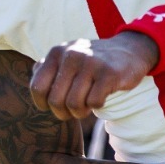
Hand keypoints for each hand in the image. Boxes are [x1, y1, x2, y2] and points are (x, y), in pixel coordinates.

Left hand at [29, 32, 160, 120]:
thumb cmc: (94, 61)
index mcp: (57, 52)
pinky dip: (97, 106)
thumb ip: (49, 68)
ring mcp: (91, 63)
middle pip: (56, 100)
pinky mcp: (110, 73)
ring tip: (86, 107)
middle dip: (64, 113)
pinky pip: (95, 103)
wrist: (130, 50)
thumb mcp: (68, 57)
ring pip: (75, 104)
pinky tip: (101, 98)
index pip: (37, 87)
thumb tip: (34, 86)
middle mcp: (72, 55)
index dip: (43, 104)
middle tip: (73, 111)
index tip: (55, 106)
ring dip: (81, 112)